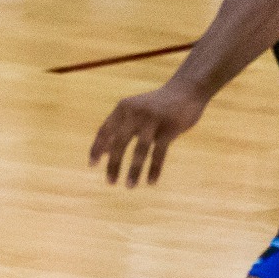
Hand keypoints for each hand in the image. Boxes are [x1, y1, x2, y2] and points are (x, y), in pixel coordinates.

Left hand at [88, 84, 206, 186]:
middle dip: (113, 164)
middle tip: (110, 183)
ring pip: (139, 150)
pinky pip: (159, 153)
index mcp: (123, 108)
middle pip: (119, 142)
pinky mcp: (169, 128)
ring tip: (129, 186)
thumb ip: (118, 129)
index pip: (105, 130)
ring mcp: (153, 120)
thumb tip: (102, 152)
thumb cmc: (156, 106)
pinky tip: (150, 182)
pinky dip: (154, 169)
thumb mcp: (135, 113)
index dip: (97, 148)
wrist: (186, 90)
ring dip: (134, 170)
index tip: (92, 165)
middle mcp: (135, 113)